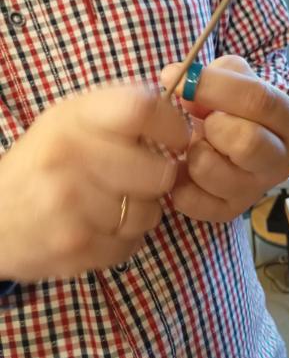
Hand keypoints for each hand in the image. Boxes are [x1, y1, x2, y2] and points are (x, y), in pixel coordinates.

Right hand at [0, 85, 188, 280]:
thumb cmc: (41, 164)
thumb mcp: (68, 122)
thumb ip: (117, 112)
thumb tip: (177, 119)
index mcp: (72, 119)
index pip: (143, 109)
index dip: (172, 125)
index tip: (178, 139)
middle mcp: (70, 157)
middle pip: (159, 171)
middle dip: (158, 177)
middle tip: (138, 178)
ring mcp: (70, 206)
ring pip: (149, 213)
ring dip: (140, 211)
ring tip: (110, 205)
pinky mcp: (74, 248)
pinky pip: (131, 245)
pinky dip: (123, 239)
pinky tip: (98, 228)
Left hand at [161, 56, 288, 221]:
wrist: (228, 144)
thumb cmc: (233, 108)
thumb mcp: (233, 79)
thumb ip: (211, 74)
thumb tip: (175, 78)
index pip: (260, 100)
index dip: (216, 87)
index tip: (183, 81)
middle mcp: (282, 163)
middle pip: (247, 143)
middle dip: (213, 126)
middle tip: (206, 122)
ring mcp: (255, 191)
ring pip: (210, 169)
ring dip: (194, 150)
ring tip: (199, 144)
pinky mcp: (227, 211)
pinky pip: (190, 198)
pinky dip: (178, 180)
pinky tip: (186, 168)